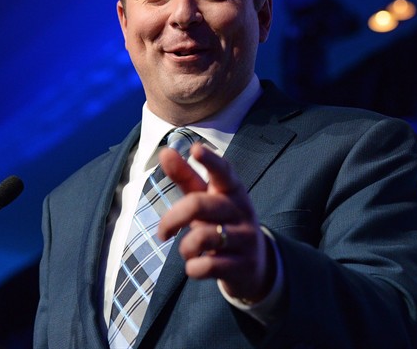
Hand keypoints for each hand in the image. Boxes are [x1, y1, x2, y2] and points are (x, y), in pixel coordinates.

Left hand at [157, 143, 275, 301]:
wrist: (254, 265)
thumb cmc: (222, 222)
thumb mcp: (207, 199)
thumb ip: (186, 177)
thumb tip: (165, 151)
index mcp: (232, 190)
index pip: (223, 171)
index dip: (210, 161)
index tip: (195, 149)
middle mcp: (241, 210)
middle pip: (199, 205)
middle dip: (172, 219)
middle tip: (162, 233)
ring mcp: (245, 237)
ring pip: (202, 237)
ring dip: (185, 247)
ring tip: (188, 251)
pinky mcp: (243, 264)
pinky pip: (208, 265)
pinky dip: (193, 268)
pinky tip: (196, 266)